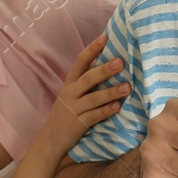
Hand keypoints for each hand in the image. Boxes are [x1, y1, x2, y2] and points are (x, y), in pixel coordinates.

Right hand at [39, 35, 128, 155]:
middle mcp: (70, 94)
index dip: (92, 49)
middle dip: (104, 70)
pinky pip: (93, 117)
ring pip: (93, 98)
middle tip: (120, 62)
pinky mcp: (77, 125)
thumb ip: (85, 80)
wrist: (50, 140)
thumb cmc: (67, 113)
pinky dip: (105, 111)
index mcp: (69, 83)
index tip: (105, 37)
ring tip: (127, 87)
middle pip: (88, 79)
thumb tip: (106, 61)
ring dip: (110, 92)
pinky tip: (117, 107)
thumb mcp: (72, 94)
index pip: (80, 62)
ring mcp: (73, 109)